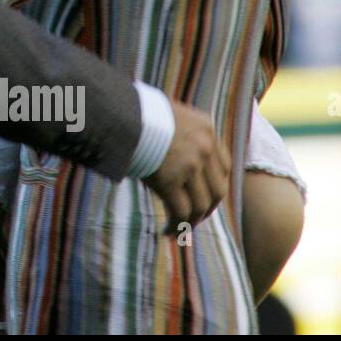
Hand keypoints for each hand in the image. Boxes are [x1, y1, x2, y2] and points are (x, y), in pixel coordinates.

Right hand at [144, 99, 230, 230]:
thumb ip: (180, 132)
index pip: (223, 165)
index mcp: (205, 128)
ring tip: (179, 229)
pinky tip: (169, 231)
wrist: (117, 109)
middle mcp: (204, 147)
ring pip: (200, 205)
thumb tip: (174, 152)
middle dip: (207, 208)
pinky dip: (177, 225)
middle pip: (217, 189)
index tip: (205, 197)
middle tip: (195, 218)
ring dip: (191, 222)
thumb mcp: (168, 114)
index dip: (215, 186)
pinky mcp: (169, 179)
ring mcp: (189, 164)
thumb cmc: (134, 111)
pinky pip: (180, 211)